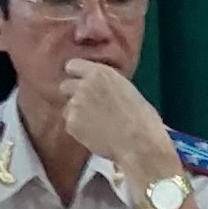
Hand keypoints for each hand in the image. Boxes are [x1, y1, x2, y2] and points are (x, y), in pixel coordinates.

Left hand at [60, 59, 174, 184]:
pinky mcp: (72, 124)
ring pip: (67, 108)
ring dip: (77, 115)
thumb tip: (99, 88)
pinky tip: (95, 135)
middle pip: (65, 86)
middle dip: (73, 95)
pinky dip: (79, 131)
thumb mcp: (126, 89)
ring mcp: (76, 104)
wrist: (139, 142)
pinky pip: (70, 125)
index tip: (80, 83)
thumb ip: (107, 84)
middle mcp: (84, 85)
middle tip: (87, 107)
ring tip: (96, 125)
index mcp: (100, 73)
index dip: (76, 76)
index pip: (73, 65)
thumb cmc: (142, 118)